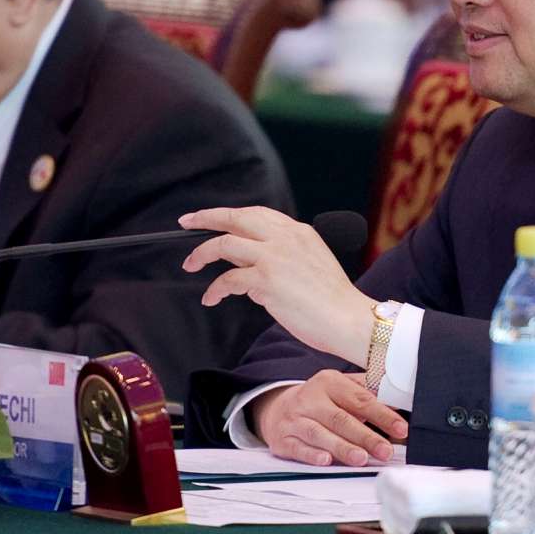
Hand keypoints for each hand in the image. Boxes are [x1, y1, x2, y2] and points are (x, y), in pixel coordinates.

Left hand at [181, 206, 373, 365]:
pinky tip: (211, 298)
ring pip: (224, 244)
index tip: (210, 217)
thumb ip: (280, 255)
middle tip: (186, 222)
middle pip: (235, 218)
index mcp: (298, 232)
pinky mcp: (266, 279)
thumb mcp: (309, 264)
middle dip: (206, 218)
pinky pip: (228, 279)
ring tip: (191, 264)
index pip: (256, 214)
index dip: (230, 214)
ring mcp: (274, 257)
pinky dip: (214, 289)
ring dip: (202, 254)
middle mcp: (285, 238)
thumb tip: (244, 261)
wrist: (348, 319)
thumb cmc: (331, 301)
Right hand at [252, 370, 407, 466]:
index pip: (360, 399)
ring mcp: (295, 419)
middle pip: (341, 419)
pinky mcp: (283, 439)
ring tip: (361, 459)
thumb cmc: (319, 401)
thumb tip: (401, 400)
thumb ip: (367, 393)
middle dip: (365, 436)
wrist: (277, 409)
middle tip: (385, 451)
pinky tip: (326, 461)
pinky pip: (298, 447)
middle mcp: (311, 399)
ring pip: (320, 434)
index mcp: (330, 382)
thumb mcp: (340, 389)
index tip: (401, 429)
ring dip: (342, 447)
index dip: (382, 415)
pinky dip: (312, 455)